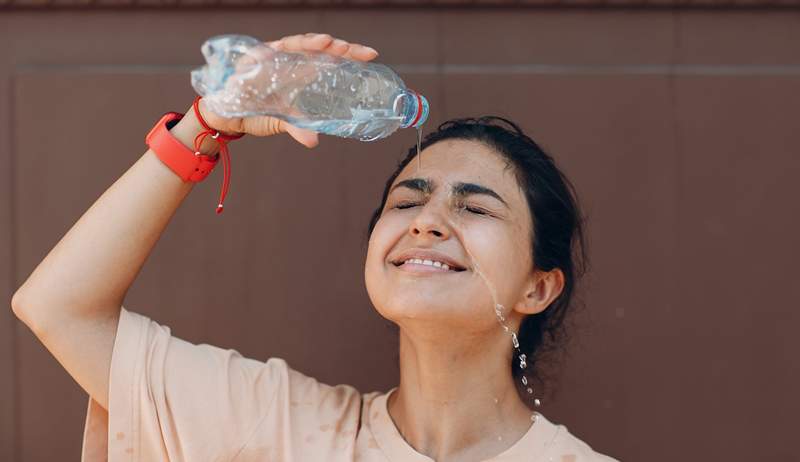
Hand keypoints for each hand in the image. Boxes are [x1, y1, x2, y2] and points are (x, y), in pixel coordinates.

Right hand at [198, 33, 379, 148]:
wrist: (227, 115)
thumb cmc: (257, 113)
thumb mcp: (282, 122)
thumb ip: (299, 129)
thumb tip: (314, 142)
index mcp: (302, 71)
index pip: (330, 59)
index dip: (350, 55)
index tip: (371, 55)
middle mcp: (291, 60)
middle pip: (318, 47)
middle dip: (337, 46)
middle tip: (354, 50)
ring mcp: (273, 56)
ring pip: (298, 43)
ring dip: (313, 42)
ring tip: (328, 43)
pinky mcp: (255, 57)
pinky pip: (269, 50)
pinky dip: (283, 48)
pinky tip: (299, 47)